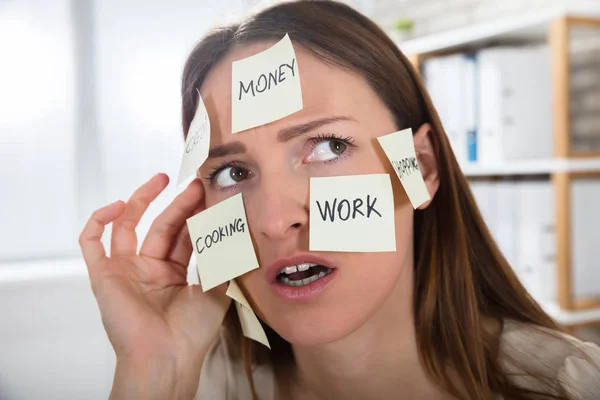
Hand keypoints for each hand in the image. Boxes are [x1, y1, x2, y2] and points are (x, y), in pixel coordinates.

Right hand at [79, 173, 230, 398]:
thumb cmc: (192, 329)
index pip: (185, 234)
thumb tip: (233, 227)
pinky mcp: (103, 275)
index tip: (209, 192)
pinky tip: (118, 206)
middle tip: (196, 183)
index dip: (196, 213)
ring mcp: (125, 270)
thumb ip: (222, 257)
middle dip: (179, 203)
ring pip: (129, 226)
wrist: (168, 356)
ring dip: (142, 200)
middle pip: (163, 226)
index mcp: (174, 273)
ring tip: (161, 179)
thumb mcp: (217, 287)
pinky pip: (91, 243)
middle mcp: (149, 268)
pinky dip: (99, 221)